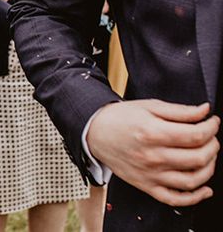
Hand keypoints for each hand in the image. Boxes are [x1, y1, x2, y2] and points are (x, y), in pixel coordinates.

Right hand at [87, 100, 219, 206]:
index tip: (213, 122)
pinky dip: (196, 197)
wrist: (95, 132)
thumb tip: (205, 111)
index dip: (211, 128)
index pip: (195, 135)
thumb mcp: (148, 106)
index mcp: (152, 132)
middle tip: (211, 137)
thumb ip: (179, 110)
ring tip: (208, 156)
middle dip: (213, 146)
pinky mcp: (147, 186)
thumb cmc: (121, 118)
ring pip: (192, 180)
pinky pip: (176, 199)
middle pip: (198, 158)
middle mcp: (153, 156)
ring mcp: (150, 174)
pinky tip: (204, 188)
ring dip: (209, 168)